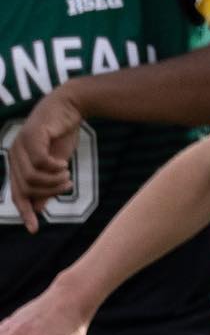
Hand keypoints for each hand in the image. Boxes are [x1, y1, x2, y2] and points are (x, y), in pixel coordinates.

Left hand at [6, 90, 81, 233]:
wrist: (71, 104)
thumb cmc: (63, 133)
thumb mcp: (57, 163)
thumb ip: (47, 183)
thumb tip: (38, 208)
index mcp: (18, 163)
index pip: (17, 194)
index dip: (24, 212)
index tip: (33, 230)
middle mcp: (14, 156)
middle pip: (26, 187)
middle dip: (48, 191)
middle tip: (67, 185)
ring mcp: (20, 145)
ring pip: (33, 177)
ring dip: (53, 181)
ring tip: (68, 176)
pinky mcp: (31, 137)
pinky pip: (40, 162)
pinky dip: (53, 168)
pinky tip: (64, 165)